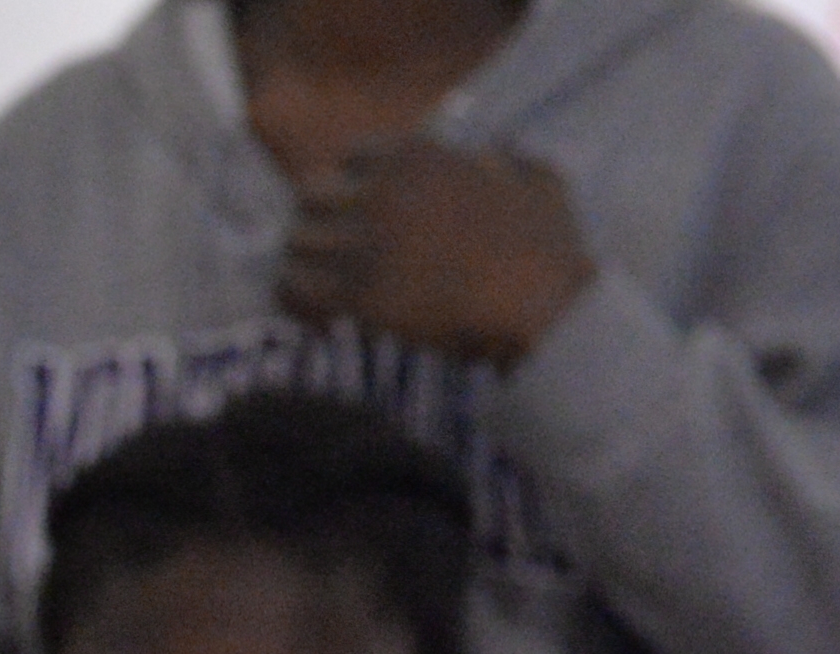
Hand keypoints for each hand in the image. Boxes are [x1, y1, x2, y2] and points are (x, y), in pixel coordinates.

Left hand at [278, 138, 596, 366]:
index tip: (355, 218)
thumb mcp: (539, 180)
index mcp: (414, 156)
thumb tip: (494, 150)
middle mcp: (380, 191)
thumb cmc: (548, 249)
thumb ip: (508, 158)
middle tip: (330, 259)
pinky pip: (290, 290)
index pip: (346, 160)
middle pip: (309, 197)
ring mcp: (363, 242)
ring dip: (306, 267)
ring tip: (322, 291)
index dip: (348, 191)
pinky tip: (322, 318)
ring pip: (294, 244)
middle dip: (318, 225)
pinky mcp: (354, 294)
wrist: (542, 307)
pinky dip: (297, 304)